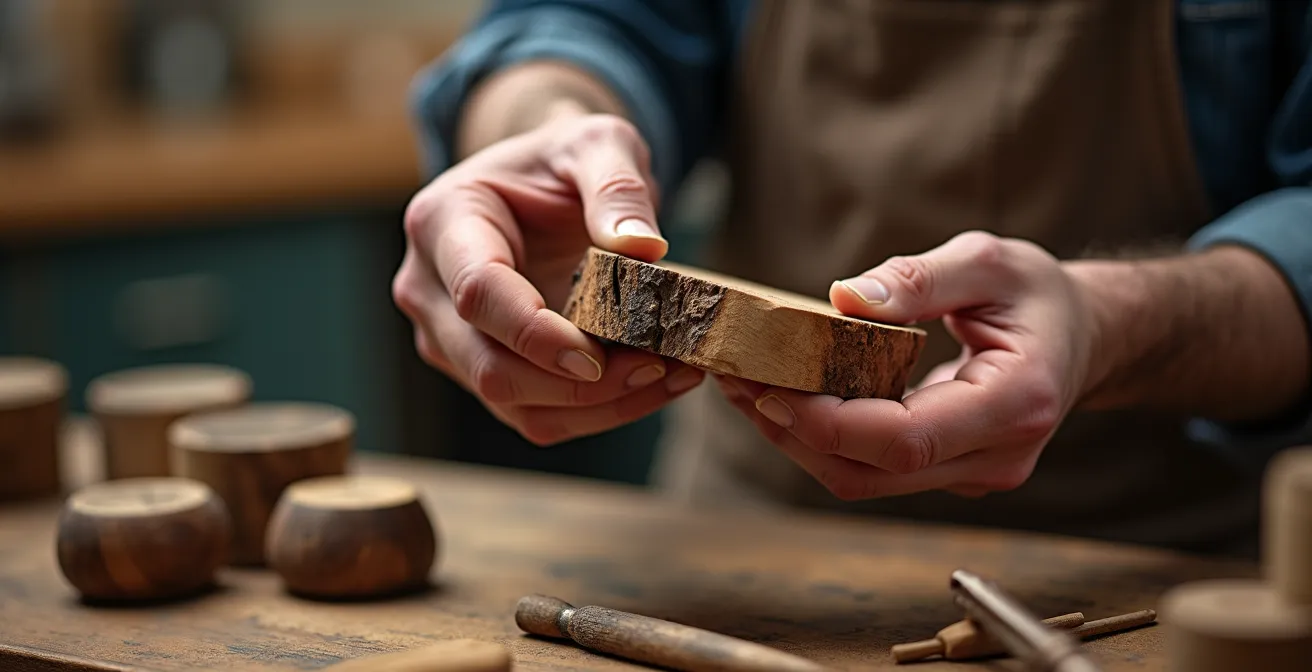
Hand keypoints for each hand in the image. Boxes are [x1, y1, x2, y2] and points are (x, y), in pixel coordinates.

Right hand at [393, 109, 704, 445]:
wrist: (543, 186)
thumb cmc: (563, 161)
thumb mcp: (598, 144)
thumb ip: (618, 186)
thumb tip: (643, 249)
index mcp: (442, 223)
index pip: (478, 294)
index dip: (535, 334)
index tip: (597, 357)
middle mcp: (429, 289)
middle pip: (490, 367)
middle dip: (577, 384)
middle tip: (658, 365)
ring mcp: (448, 338)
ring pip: (513, 404)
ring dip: (595, 407)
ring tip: (669, 375)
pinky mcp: (480, 370)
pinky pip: (534, 415)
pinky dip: (594, 412)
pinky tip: (650, 386)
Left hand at [714, 231, 1098, 498]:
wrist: (1082, 336)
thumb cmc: (1038, 295)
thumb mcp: (989, 261)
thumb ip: (919, 279)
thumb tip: (843, 298)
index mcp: (1017, 403)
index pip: (906, 439)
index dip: (831, 424)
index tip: (770, 388)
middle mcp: (996, 456)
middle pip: (873, 472)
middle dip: (796, 433)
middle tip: (737, 381)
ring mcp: (971, 473)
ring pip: (864, 480)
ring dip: (798, 441)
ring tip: (745, 387)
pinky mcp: (947, 472)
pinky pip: (873, 468)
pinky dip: (823, 438)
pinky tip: (785, 397)